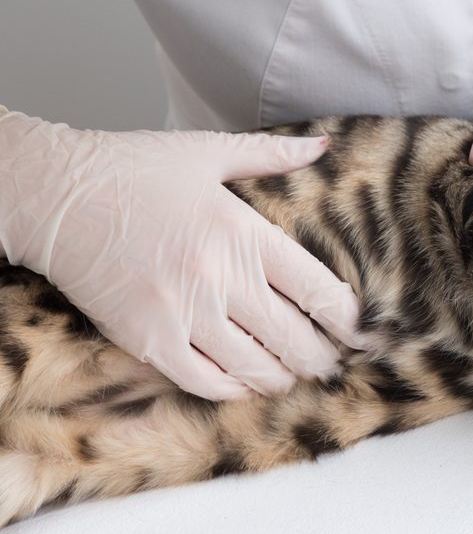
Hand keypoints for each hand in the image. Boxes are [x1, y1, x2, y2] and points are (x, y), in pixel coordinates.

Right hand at [0, 109, 367, 399]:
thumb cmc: (130, 169)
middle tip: (332, 363)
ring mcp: (184, 314)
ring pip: (257, 368)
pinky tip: (245, 381)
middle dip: (323, 359)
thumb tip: (323, 144)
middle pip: (296, 340)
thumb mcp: (207, 153)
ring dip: (284, 378)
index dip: (347, 320)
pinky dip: (235, 389)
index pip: (319, 291)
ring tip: (293, 375)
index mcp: (245, 233)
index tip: (359, 332)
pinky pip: (207, 383)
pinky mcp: (149, 341)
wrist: (52, 195)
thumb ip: (272, 155)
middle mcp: (221, 278)